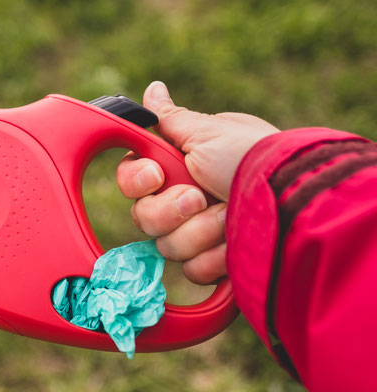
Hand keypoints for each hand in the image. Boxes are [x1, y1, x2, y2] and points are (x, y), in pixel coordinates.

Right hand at [116, 81, 278, 283]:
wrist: (291, 202)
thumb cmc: (250, 159)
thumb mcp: (209, 132)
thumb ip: (171, 119)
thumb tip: (153, 89)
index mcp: (181, 166)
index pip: (133, 178)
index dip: (137, 180)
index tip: (156, 176)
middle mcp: (187, 200)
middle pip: (144, 216)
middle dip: (171, 209)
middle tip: (201, 198)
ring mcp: (200, 234)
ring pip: (166, 245)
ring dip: (199, 231)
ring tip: (229, 217)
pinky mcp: (215, 263)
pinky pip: (192, 269)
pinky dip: (214, 258)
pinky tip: (234, 245)